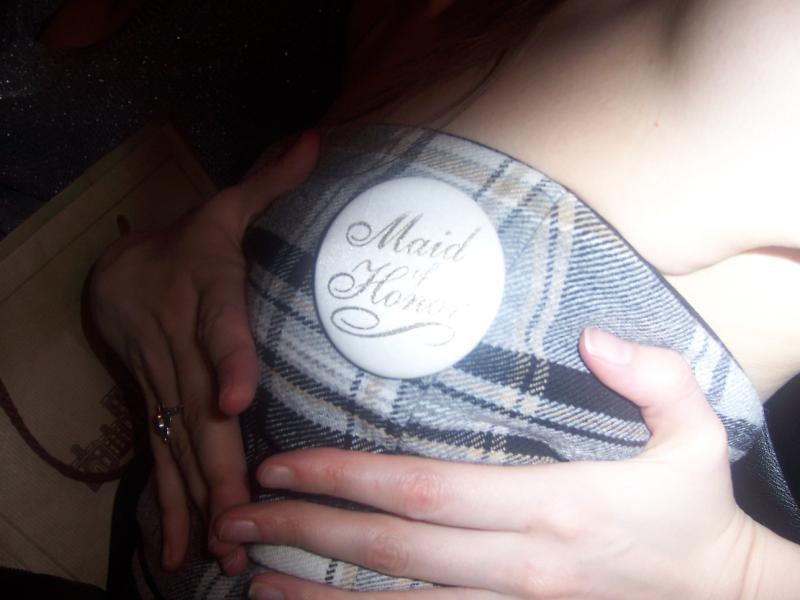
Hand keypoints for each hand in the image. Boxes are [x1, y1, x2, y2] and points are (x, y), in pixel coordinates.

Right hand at [89, 133, 318, 572]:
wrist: (119, 270)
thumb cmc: (188, 241)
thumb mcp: (223, 208)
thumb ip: (270, 182)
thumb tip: (320, 138)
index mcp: (203, 292)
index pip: (218, 326)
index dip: (226, 359)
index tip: (236, 400)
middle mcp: (179, 343)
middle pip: (197, 406)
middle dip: (218, 464)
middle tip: (242, 518)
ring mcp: (163, 381)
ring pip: (177, 442)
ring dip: (195, 498)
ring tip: (217, 551)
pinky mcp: (154, 405)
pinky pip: (160, 457)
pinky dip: (169, 504)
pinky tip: (177, 551)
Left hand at [215, 328, 758, 598]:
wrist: (719, 598)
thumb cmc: (696, 510)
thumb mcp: (698, 434)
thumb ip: (653, 378)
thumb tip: (594, 337)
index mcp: (553, 505)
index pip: (427, 490)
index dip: (348, 477)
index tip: (283, 462)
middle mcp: (520, 564)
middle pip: (392, 550)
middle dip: (307, 532)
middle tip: (235, 519)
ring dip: (316, 593)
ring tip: (249, 577)